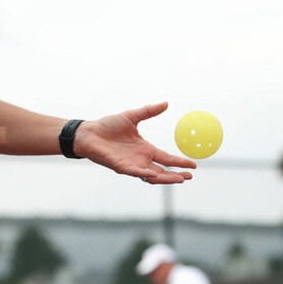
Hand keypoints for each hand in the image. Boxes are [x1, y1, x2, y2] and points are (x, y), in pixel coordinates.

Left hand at [76, 103, 195, 183]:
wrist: (89, 132)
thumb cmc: (108, 126)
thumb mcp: (132, 117)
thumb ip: (149, 112)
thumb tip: (166, 103)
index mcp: (145, 149)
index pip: (166, 158)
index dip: (179, 162)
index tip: (194, 165)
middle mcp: (140, 159)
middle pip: (163, 171)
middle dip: (176, 175)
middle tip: (189, 177)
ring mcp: (131, 165)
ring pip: (152, 176)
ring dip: (166, 179)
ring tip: (179, 180)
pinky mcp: (120, 167)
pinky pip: (135, 173)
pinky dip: (145, 174)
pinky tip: (156, 175)